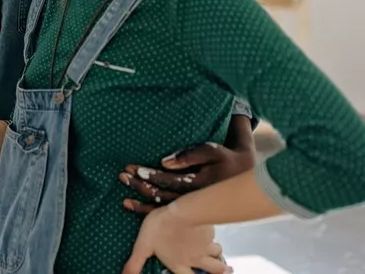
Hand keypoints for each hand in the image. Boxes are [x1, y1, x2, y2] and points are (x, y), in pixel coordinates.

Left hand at [120, 142, 255, 213]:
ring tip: (123, 196)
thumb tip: (164, 162)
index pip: (168, 180)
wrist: (242, 175)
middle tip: (122, 176)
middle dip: (140, 185)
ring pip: (161, 207)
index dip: (149, 174)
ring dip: (141, 201)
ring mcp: (190, 207)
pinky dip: (147, 211)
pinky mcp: (188, 209)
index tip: (132, 168)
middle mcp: (192, 199)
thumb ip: (189, 156)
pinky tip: (133, 207)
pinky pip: (165, 213)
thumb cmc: (223, 158)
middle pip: (160, 195)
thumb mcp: (211, 152)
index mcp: (197, 184)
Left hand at [122, 206, 229, 273]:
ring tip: (216, 251)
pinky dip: (213, 235)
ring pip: (217, 253)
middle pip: (213, 270)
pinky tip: (210, 230)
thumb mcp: (142, 245)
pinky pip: (215, 235)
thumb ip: (134, 263)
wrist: (182, 211)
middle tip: (224, 270)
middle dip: (219, 271)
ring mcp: (205, 245)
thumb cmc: (160, 228)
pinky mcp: (211, 231)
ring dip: (217, 253)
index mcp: (179, 264)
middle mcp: (195, 259)